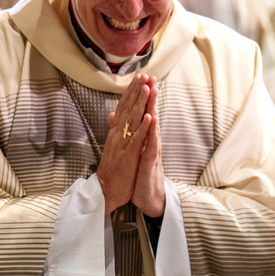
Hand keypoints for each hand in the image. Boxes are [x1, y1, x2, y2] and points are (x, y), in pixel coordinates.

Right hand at [98, 74, 152, 214]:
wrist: (107, 191)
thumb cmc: (112, 169)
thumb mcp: (112, 146)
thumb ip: (113, 129)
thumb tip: (112, 114)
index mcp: (116, 133)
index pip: (123, 108)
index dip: (131, 92)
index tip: (139, 77)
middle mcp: (118, 135)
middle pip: (127, 109)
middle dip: (136, 91)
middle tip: (144, 75)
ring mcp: (122, 145)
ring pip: (132, 120)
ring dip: (140, 103)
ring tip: (147, 88)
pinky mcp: (128, 157)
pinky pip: (136, 140)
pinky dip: (143, 128)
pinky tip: (148, 116)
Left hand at [131, 77, 164, 217]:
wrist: (149, 198)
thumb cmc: (141, 176)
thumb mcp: (134, 154)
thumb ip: (131, 135)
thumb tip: (121, 119)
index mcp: (143, 139)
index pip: (142, 115)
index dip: (141, 98)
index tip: (141, 79)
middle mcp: (149, 143)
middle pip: (150, 116)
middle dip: (149, 97)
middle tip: (150, 77)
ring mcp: (151, 152)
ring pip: (153, 127)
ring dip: (153, 108)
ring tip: (153, 91)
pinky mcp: (150, 163)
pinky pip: (152, 146)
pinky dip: (152, 133)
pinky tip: (153, 121)